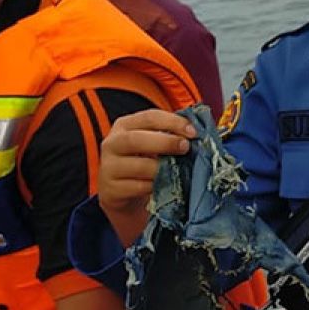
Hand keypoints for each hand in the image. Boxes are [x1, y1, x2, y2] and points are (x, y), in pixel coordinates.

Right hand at [98, 109, 195, 245]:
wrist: (122, 192)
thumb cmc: (144, 161)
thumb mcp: (153, 143)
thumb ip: (170, 135)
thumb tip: (198, 132)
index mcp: (125, 125)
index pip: (149, 117)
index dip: (173, 122)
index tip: (193, 132)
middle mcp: (113, 143)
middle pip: (136, 139)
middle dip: (165, 142)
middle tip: (186, 148)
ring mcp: (109, 167)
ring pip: (138, 166)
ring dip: (162, 168)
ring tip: (177, 170)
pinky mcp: (111, 190)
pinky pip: (138, 187)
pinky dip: (155, 186)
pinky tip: (165, 185)